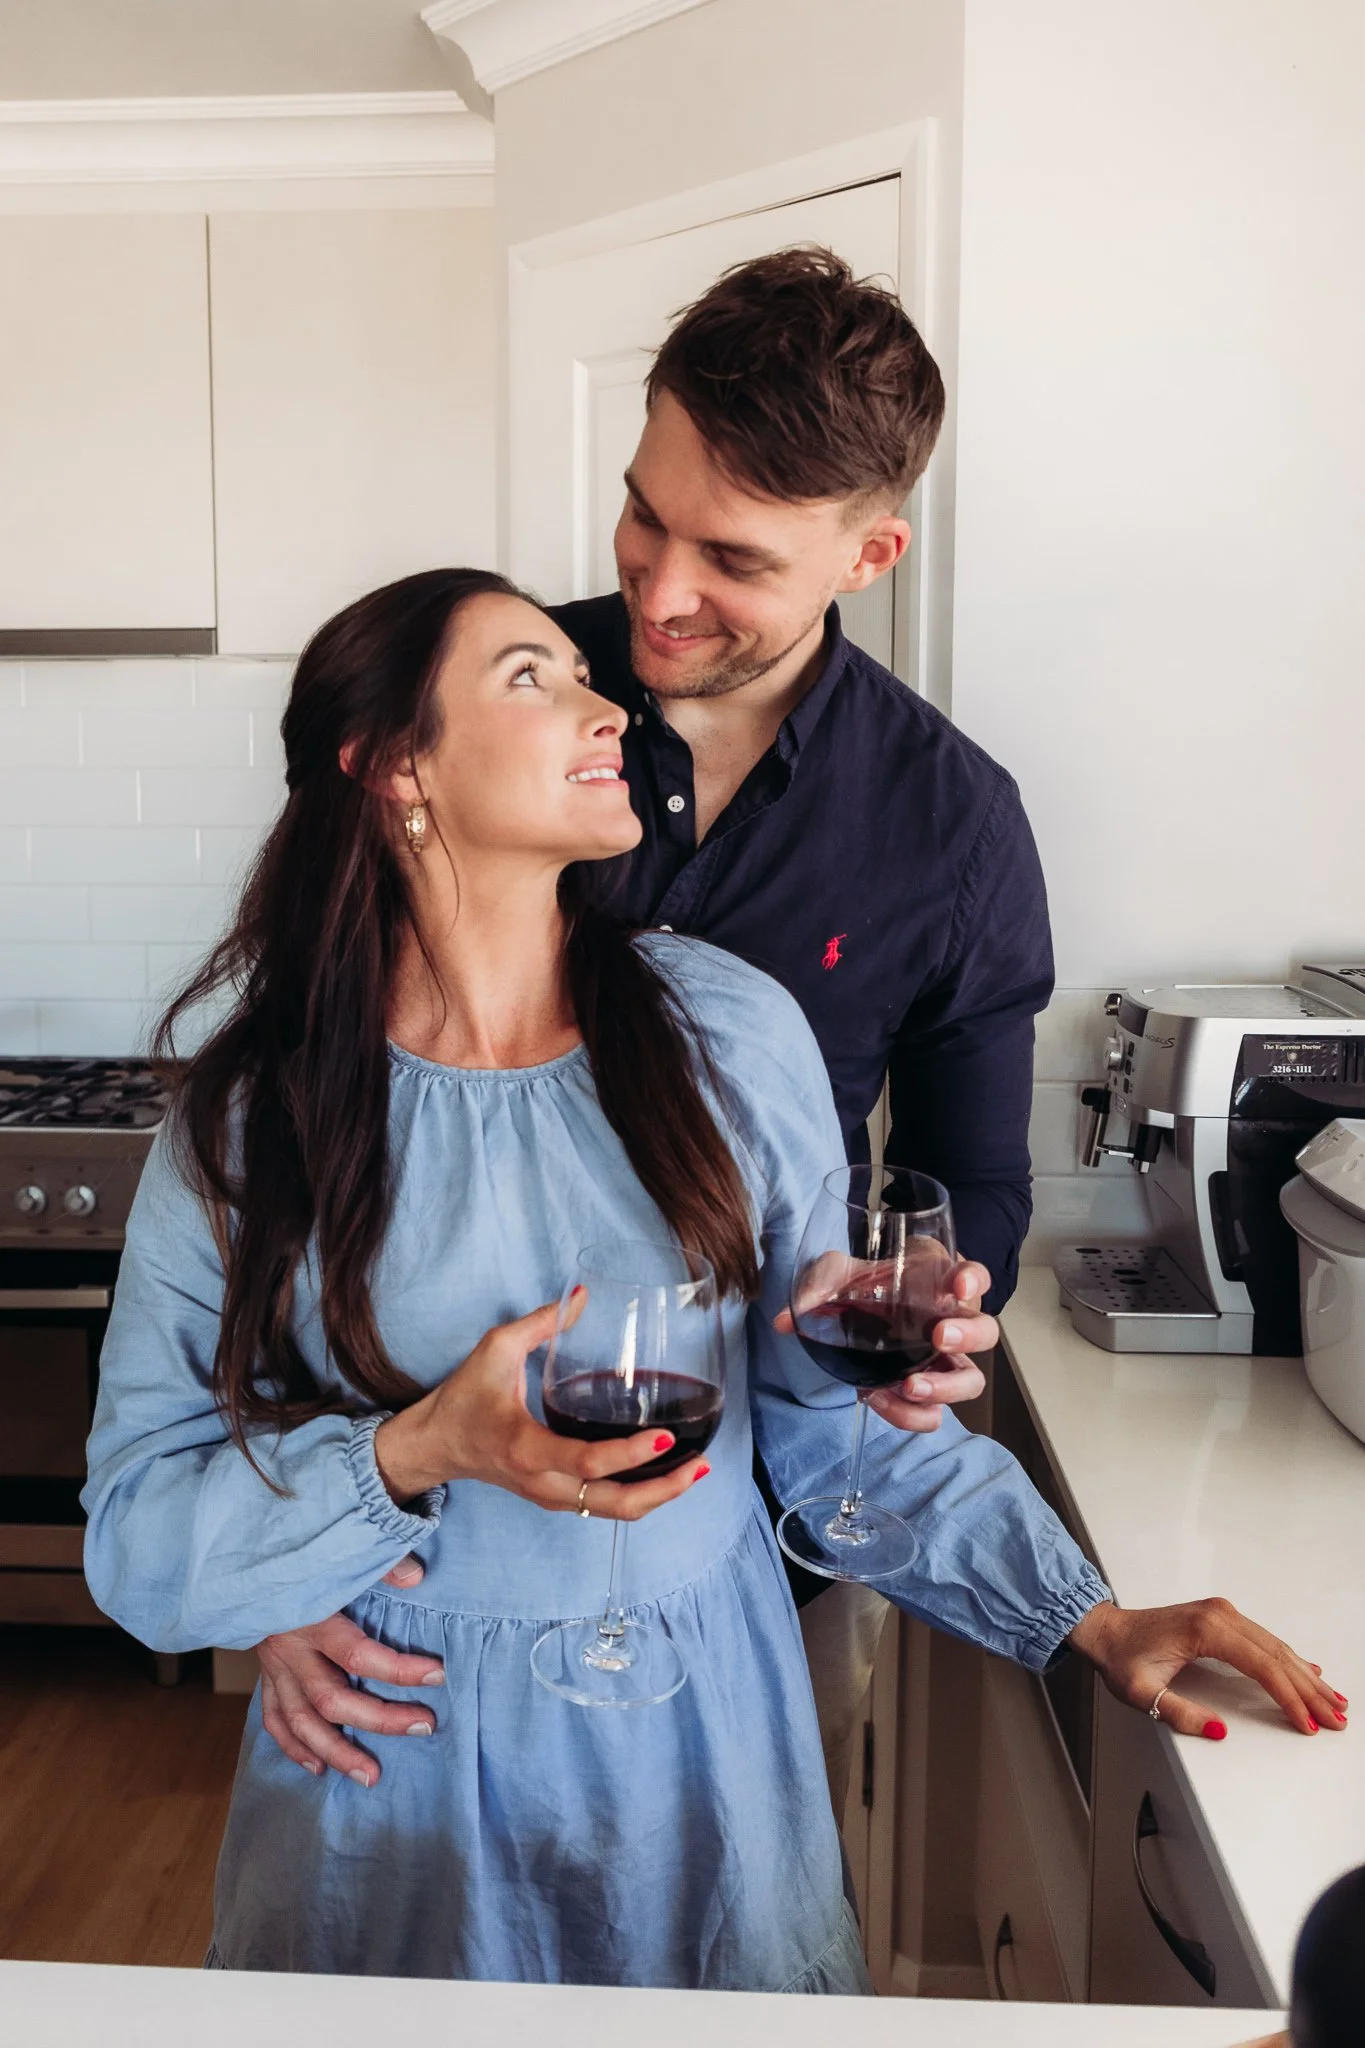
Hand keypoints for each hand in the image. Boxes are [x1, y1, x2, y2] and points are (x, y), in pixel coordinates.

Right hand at [258, 1554, 442, 1787]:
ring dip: (337, 1751)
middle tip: (424, 1727)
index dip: (399, 1670)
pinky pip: (274, 1719)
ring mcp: (274, 1668)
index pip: (359, 1655)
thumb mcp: (336, 1554)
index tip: (438, 1675)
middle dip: (380, 1720)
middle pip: (333, 1699)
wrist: (237, 1560)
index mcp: (310, 1618)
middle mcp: (290, 1651)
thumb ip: (376, 1563)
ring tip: (371, 1776)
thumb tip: (415, 1577)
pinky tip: (319, 1767)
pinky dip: (294, 1747)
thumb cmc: (297, 1555)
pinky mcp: (265, 1675)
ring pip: (302, 1723)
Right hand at [374, 1289, 708, 1519]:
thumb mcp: (494, 1349)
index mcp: (527, 1449)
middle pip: (614, 1504)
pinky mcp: (556, 1499)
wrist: (435, 1446)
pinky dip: (638, 1495)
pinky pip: (604, 1506)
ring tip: (694, 1468)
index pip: (587, 1463)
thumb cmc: (463, 1398)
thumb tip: (583, 1296)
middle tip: (700, 1463)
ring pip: (613, 1512)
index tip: (664, 1436)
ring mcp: (551, 1498)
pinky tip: (663, 1472)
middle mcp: (543, 1483)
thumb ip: (540, 1323)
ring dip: (658, 1496)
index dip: (629, 1454)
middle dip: (663, 1490)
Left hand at [773, 1255, 993, 1433]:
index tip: (958, 1282)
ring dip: (946, 1387)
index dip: (974, 1279)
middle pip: (985, 1332)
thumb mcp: (839, 1273)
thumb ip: (820, 1285)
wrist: (860, 1308)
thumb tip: (787, 1320)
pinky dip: (910, 1413)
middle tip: (937, 1338)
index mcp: (940, 1282)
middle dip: (967, 1337)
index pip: (975, 1276)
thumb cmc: (864, 1283)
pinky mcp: (925, 1389)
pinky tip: (877, 1398)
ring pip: (970, 1380)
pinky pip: (933, 1411)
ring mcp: (943, 1360)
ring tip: (910, 1386)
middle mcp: (952, 1321)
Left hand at [1068, 1596, 1348, 1738]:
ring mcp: (1222, 1614)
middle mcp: (1220, 1615)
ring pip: (1276, 1647)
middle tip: (1336, 1717)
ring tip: (1333, 1701)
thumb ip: (1179, 1714)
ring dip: (1305, 1676)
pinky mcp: (1221, 1618)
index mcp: (1205, 1629)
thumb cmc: (1122, 1658)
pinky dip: (1289, 1660)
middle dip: (1309, 1690)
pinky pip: (1264, 1641)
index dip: (1288, 1698)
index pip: (1262, 1667)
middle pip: (1277, 1656)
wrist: (1106, 1631)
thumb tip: (1218, 1730)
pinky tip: (1309, 1670)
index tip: (1307, 1723)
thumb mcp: (1141, 1692)